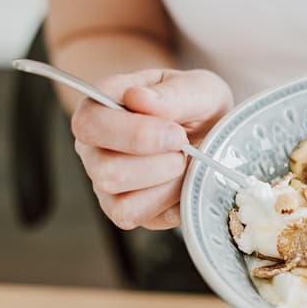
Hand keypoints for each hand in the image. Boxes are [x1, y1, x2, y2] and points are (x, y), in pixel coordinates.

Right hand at [72, 68, 232, 229]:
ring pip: (120, 200)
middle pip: (105, 170)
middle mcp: (94, 148)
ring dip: (164, 183)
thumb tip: (138, 98)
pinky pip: (136, 217)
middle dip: (156, 163)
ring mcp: (105, 184)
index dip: (135, 133)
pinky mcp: (124, 211)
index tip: (177, 133)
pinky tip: (181, 184)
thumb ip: (172, 94)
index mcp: (100, 108)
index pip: (90, 124)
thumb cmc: (198, 108)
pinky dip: (167, 203)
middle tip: (185, 149)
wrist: (216, 136)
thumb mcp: (199, 90)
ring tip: (184, 164)